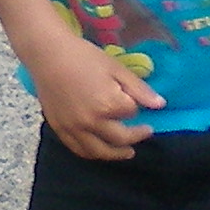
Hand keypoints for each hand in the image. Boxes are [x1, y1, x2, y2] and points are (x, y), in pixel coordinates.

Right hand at [26, 30, 165, 159]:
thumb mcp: (116, 68)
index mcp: (109, 104)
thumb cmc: (83, 57)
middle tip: (145, 132)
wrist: (48, 55)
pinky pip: (79, 149)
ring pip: (100, 152)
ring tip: (128, 152)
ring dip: (117, 154)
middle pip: (120, 138)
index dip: (134, 106)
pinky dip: (92, 153)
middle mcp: (92, 122)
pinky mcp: (60, 129)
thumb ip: (139, 89)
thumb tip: (161, 105)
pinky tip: (100, 150)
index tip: (134, 100)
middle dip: (136, 135)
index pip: (131, 113)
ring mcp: (74, 128)